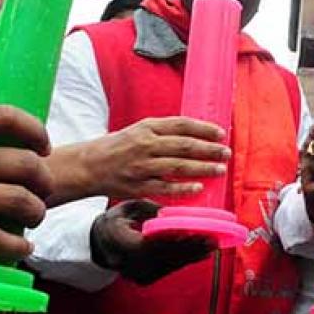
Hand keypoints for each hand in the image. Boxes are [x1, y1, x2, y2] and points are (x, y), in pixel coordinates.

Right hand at [0, 106, 52, 266]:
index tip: (43, 148)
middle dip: (44, 182)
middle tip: (43, 193)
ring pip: (19, 201)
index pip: (8, 116)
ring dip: (35, 214)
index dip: (36, 131)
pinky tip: (20, 248)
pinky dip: (16, 247)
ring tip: (33, 220)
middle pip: (26, 163)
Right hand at [56, 116, 229, 200]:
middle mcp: (145, 145)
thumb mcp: (139, 131)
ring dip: (202, 168)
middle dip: (209, 149)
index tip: (221, 133)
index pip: (181, 125)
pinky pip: (165, 188)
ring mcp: (141, 166)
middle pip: (184, 146)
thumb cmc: (119, 147)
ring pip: (178, 166)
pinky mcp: (137, 186)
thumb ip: (164, 132)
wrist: (88, 165)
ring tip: (220, 169)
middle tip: (226, 153)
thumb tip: (197, 136)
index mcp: (147, 128)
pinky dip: (183, 188)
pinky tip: (198, 187)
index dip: (203, 128)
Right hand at [90, 199, 213, 284]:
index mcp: (119, 241)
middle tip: (211, 240)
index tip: (194, 233)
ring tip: (211, 245)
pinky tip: (200, 254)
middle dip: (190, 249)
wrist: (99, 244)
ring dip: (191, 256)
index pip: (151, 244)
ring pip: (167, 266)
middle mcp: (126, 262)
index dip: (174, 240)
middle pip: (164, 257)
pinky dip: (184, 261)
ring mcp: (134, 274)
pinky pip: (167, 270)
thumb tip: (172, 214)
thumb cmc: (116, 220)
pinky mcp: (143, 280)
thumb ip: (150, 209)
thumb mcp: (129, 207)